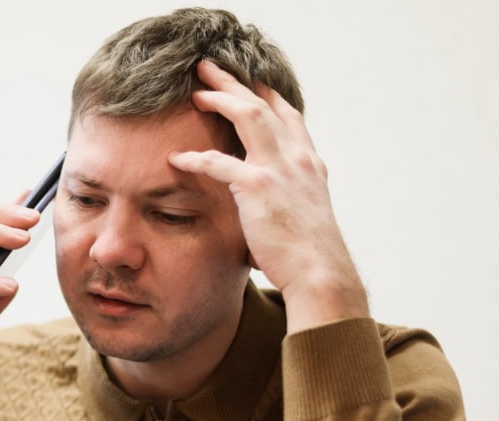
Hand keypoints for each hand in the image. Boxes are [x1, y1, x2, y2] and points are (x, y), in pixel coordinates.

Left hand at [168, 60, 368, 332]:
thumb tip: (273, 207)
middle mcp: (298, 159)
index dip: (269, 96)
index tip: (252, 82)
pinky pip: (219, 162)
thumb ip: (289, 200)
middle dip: (236, 83)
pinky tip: (177, 158)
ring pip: (248, 115)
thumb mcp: (305, 217)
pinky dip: (196, 158)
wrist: (321, 273)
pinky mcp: (258, 187)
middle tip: (210, 69)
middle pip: (265, 105)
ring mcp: (279, 169)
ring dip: (220, 98)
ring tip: (196, 91)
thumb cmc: (309, 256)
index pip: (290, 118)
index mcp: (309, 165)